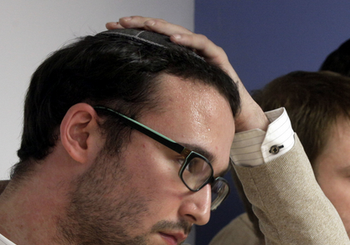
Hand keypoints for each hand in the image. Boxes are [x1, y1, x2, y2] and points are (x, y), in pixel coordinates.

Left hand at [106, 16, 267, 132]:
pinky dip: (188, 40)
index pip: (153, 41)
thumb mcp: (177, 101)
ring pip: (180, 33)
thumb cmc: (208, 109)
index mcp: (178, 59)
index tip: (111, 30)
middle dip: (141, 25)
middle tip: (119, 22)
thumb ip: (161, 95)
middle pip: (162, 32)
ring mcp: (204, 53)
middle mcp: (190, 52)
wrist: (238, 117)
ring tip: (145, 24)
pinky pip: (202, 45)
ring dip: (161, 28)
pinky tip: (175, 38)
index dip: (134, 34)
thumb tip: (130, 101)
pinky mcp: (218, 58)